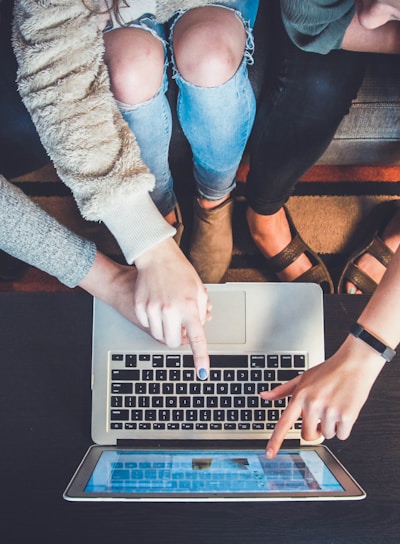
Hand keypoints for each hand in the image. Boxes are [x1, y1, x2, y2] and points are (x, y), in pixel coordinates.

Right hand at [134, 238, 210, 378]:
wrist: (156, 257)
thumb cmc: (180, 271)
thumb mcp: (198, 290)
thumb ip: (201, 312)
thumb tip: (198, 328)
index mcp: (189, 307)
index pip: (197, 339)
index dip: (200, 358)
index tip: (202, 373)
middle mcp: (170, 310)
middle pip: (173, 342)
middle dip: (178, 339)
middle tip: (180, 326)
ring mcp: (153, 309)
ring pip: (159, 336)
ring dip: (165, 330)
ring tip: (169, 312)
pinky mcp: (140, 307)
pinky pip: (147, 325)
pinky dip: (153, 321)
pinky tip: (157, 306)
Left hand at [261, 336, 384, 457]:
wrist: (354, 364)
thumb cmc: (329, 371)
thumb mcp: (302, 378)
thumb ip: (282, 390)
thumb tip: (264, 396)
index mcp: (300, 396)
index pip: (284, 423)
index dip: (275, 440)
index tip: (269, 454)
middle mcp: (312, 404)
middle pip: (308, 435)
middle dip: (315, 430)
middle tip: (321, 415)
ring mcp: (329, 411)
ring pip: (327, 435)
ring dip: (331, 426)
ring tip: (335, 406)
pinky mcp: (346, 416)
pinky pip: (342, 435)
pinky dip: (344, 427)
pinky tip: (344, 410)